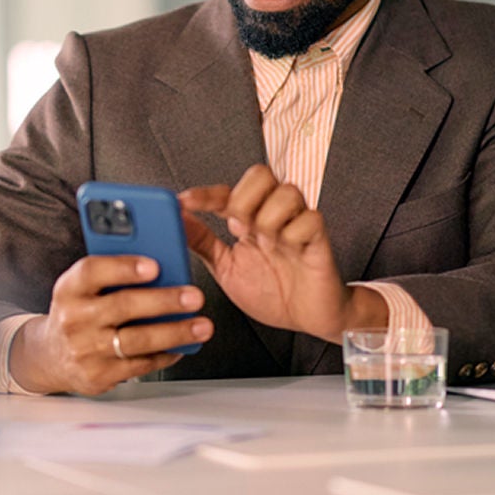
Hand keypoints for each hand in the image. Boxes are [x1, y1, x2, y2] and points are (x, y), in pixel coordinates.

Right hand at [8, 255, 213, 395]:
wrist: (50, 356)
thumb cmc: (77, 313)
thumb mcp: (82, 289)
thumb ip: (112, 275)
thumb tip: (162, 264)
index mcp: (69, 289)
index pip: (92, 272)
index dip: (124, 267)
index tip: (155, 265)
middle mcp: (74, 319)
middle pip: (123, 306)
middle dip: (164, 301)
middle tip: (194, 296)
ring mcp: (86, 350)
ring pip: (137, 340)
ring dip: (175, 333)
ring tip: (201, 325)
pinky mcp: (99, 376)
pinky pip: (140, 365)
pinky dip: (166, 354)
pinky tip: (182, 345)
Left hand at [180, 165, 383, 343]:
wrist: (306, 319)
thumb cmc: (271, 292)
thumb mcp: (225, 268)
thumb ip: (202, 242)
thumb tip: (176, 219)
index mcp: (249, 221)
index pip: (227, 192)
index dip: (205, 193)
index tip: (184, 202)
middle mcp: (272, 216)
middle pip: (261, 174)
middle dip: (244, 199)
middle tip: (239, 227)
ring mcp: (296, 225)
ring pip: (287, 191)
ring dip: (270, 217)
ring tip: (268, 242)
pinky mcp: (318, 239)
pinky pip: (310, 218)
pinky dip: (295, 233)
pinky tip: (290, 249)